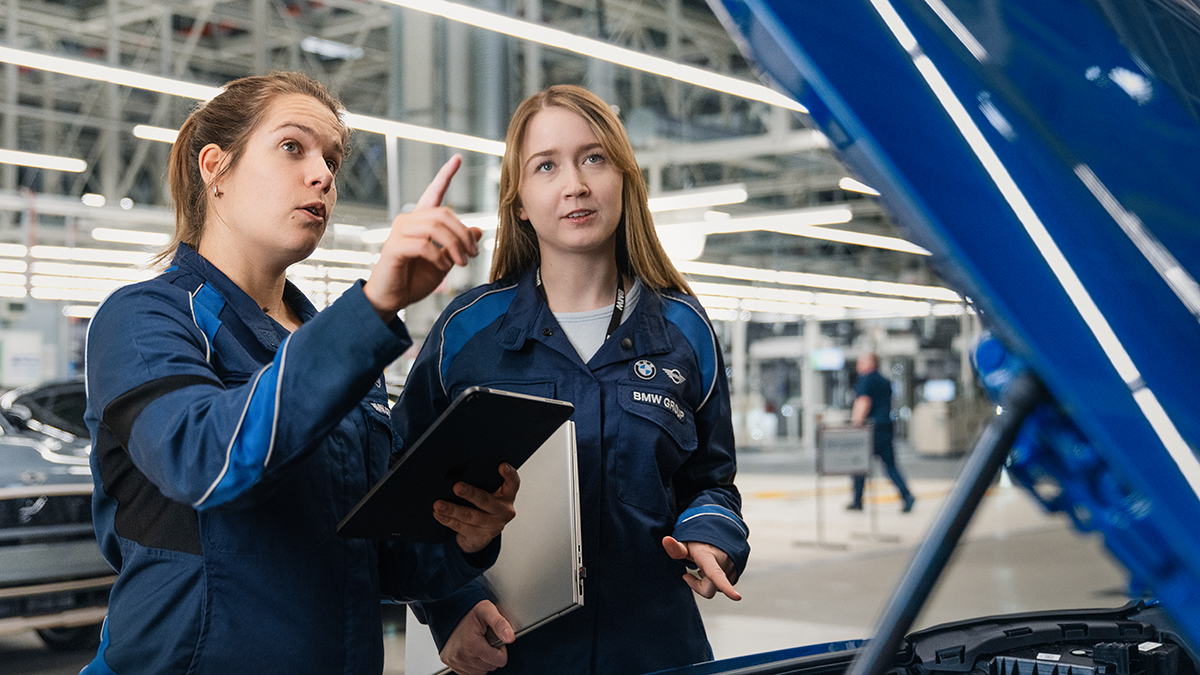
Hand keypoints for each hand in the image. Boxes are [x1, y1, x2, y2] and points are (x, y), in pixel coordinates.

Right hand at [363, 154, 482, 320]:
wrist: (391, 299)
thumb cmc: (414, 279)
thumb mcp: (445, 261)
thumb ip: (458, 245)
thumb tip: (477, 230)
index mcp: (420, 221)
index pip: (434, 192)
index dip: (445, 175)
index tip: (458, 158)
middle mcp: (408, 221)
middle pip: (443, 213)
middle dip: (464, 233)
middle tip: (473, 254)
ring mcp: (399, 233)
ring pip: (435, 227)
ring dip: (455, 245)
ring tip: (463, 262)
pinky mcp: (394, 248)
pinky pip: (424, 245)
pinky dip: (439, 256)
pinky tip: (442, 266)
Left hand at [434, 464, 519, 553]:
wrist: (480, 535)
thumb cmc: (482, 507)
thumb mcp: (488, 494)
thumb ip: (481, 483)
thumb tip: (457, 470)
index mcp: (507, 496)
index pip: (513, 483)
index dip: (509, 474)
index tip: (502, 465)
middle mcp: (503, 511)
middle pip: (485, 500)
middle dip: (470, 493)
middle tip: (457, 487)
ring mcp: (493, 526)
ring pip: (470, 516)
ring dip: (452, 509)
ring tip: (438, 504)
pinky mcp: (481, 537)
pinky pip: (461, 527)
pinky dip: (447, 519)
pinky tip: (438, 514)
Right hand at [439, 600, 513, 674]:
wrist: (449, 610)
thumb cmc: (468, 610)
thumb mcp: (488, 610)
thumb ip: (501, 624)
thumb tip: (510, 638)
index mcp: (473, 645)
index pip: (500, 661)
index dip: (501, 649)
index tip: (494, 639)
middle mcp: (462, 656)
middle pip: (490, 667)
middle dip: (491, 655)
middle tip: (485, 640)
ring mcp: (455, 661)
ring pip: (480, 671)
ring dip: (482, 660)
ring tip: (477, 644)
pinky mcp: (450, 663)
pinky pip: (468, 672)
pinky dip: (472, 663)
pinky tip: (470, 650)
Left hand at [661, 536, 741, 600]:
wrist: (718, 527)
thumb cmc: (699, 538)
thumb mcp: (685, 543)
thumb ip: (676, 548)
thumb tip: (665, 540)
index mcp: (709, 557)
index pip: (716, 574)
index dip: (726, 587)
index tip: (736, 597)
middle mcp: (724, 562)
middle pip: (710, 589)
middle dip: (698, 585)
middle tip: (689, 573)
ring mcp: (733, 566)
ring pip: (717, 587)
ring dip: (708, 580)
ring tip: (704, 565)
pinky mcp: (737, 570)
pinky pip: (725, 583)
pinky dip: (716, 579)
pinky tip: (713, 566)